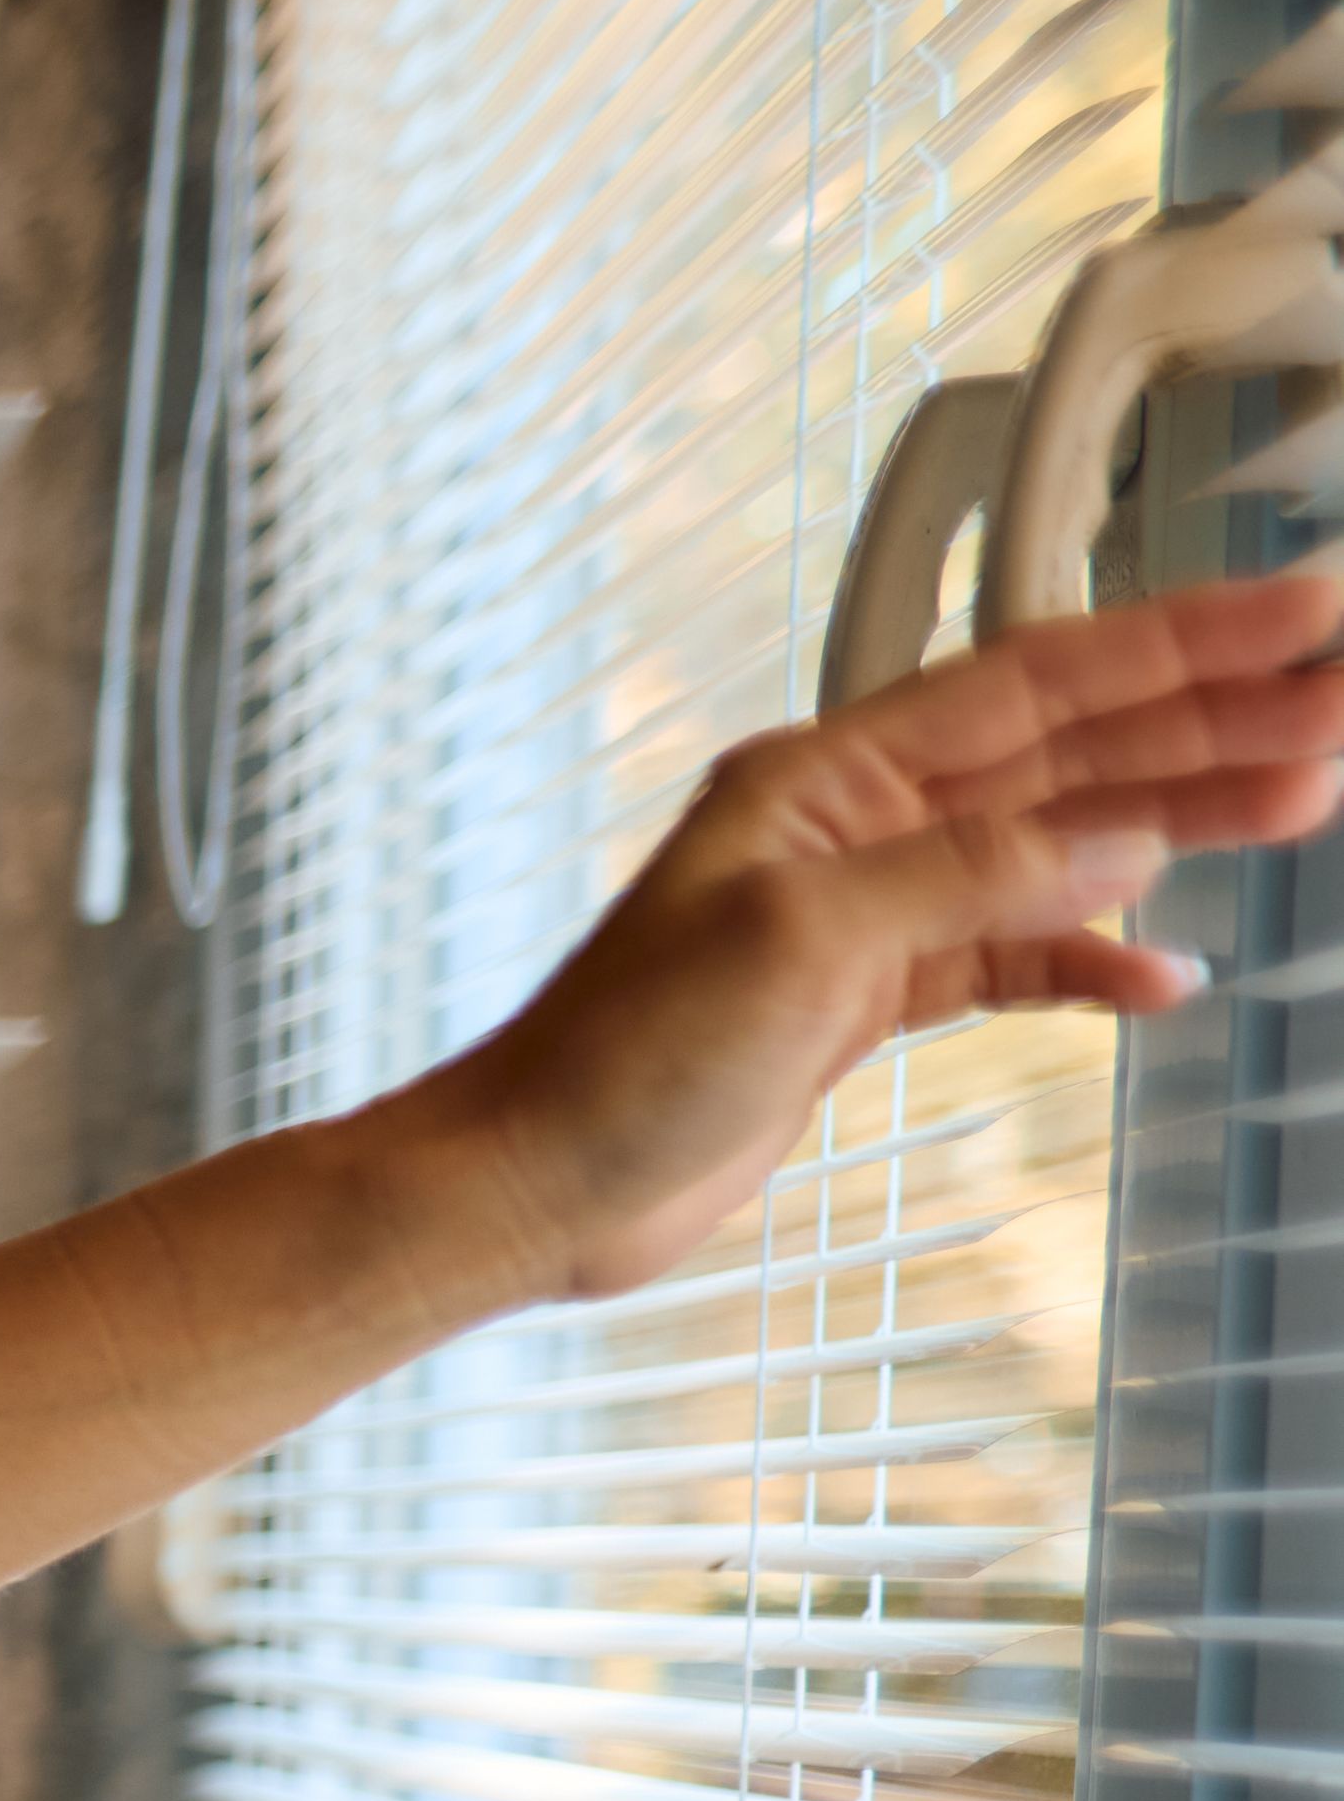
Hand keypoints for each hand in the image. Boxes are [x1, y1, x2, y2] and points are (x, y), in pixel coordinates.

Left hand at [401, 577, 1343, 1306]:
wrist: (536, 1184)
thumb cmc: (621, 1057)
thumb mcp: (802, 942)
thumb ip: (971, 876)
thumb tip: (1122, 840)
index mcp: (827, 775)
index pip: (1037, 681)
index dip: (1179, 643)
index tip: (1302, 615)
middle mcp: (854, 826)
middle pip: (1068, 752)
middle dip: (1210, 724)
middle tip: (1341, 710)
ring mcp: (866, 911)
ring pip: (1058, 845)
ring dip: (1176, 824)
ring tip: (1304, 800)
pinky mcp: (868, 1000)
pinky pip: (1011, 955)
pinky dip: (1089, 959)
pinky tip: (1167, 976)